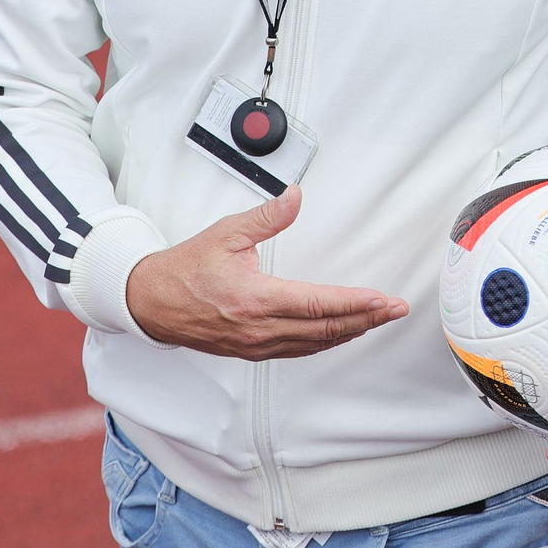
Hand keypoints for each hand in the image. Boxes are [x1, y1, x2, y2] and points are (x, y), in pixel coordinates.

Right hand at [125, 185, 408, 358]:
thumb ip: (267, 217)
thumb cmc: (186, 268)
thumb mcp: (227, 233)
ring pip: (315, 343)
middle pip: (325, 329)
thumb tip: (295, 197)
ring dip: (351, 332)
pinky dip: (327, 341)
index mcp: (255, 299)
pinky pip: (299, 350)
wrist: (151, 303)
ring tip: (379, 319)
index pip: (317, 304)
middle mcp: (260, 328)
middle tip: (396, 310)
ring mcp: (257, 344)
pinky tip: (342, 332)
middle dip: (366, 319)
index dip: (355, 303)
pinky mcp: (252, 350)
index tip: (383, 300)